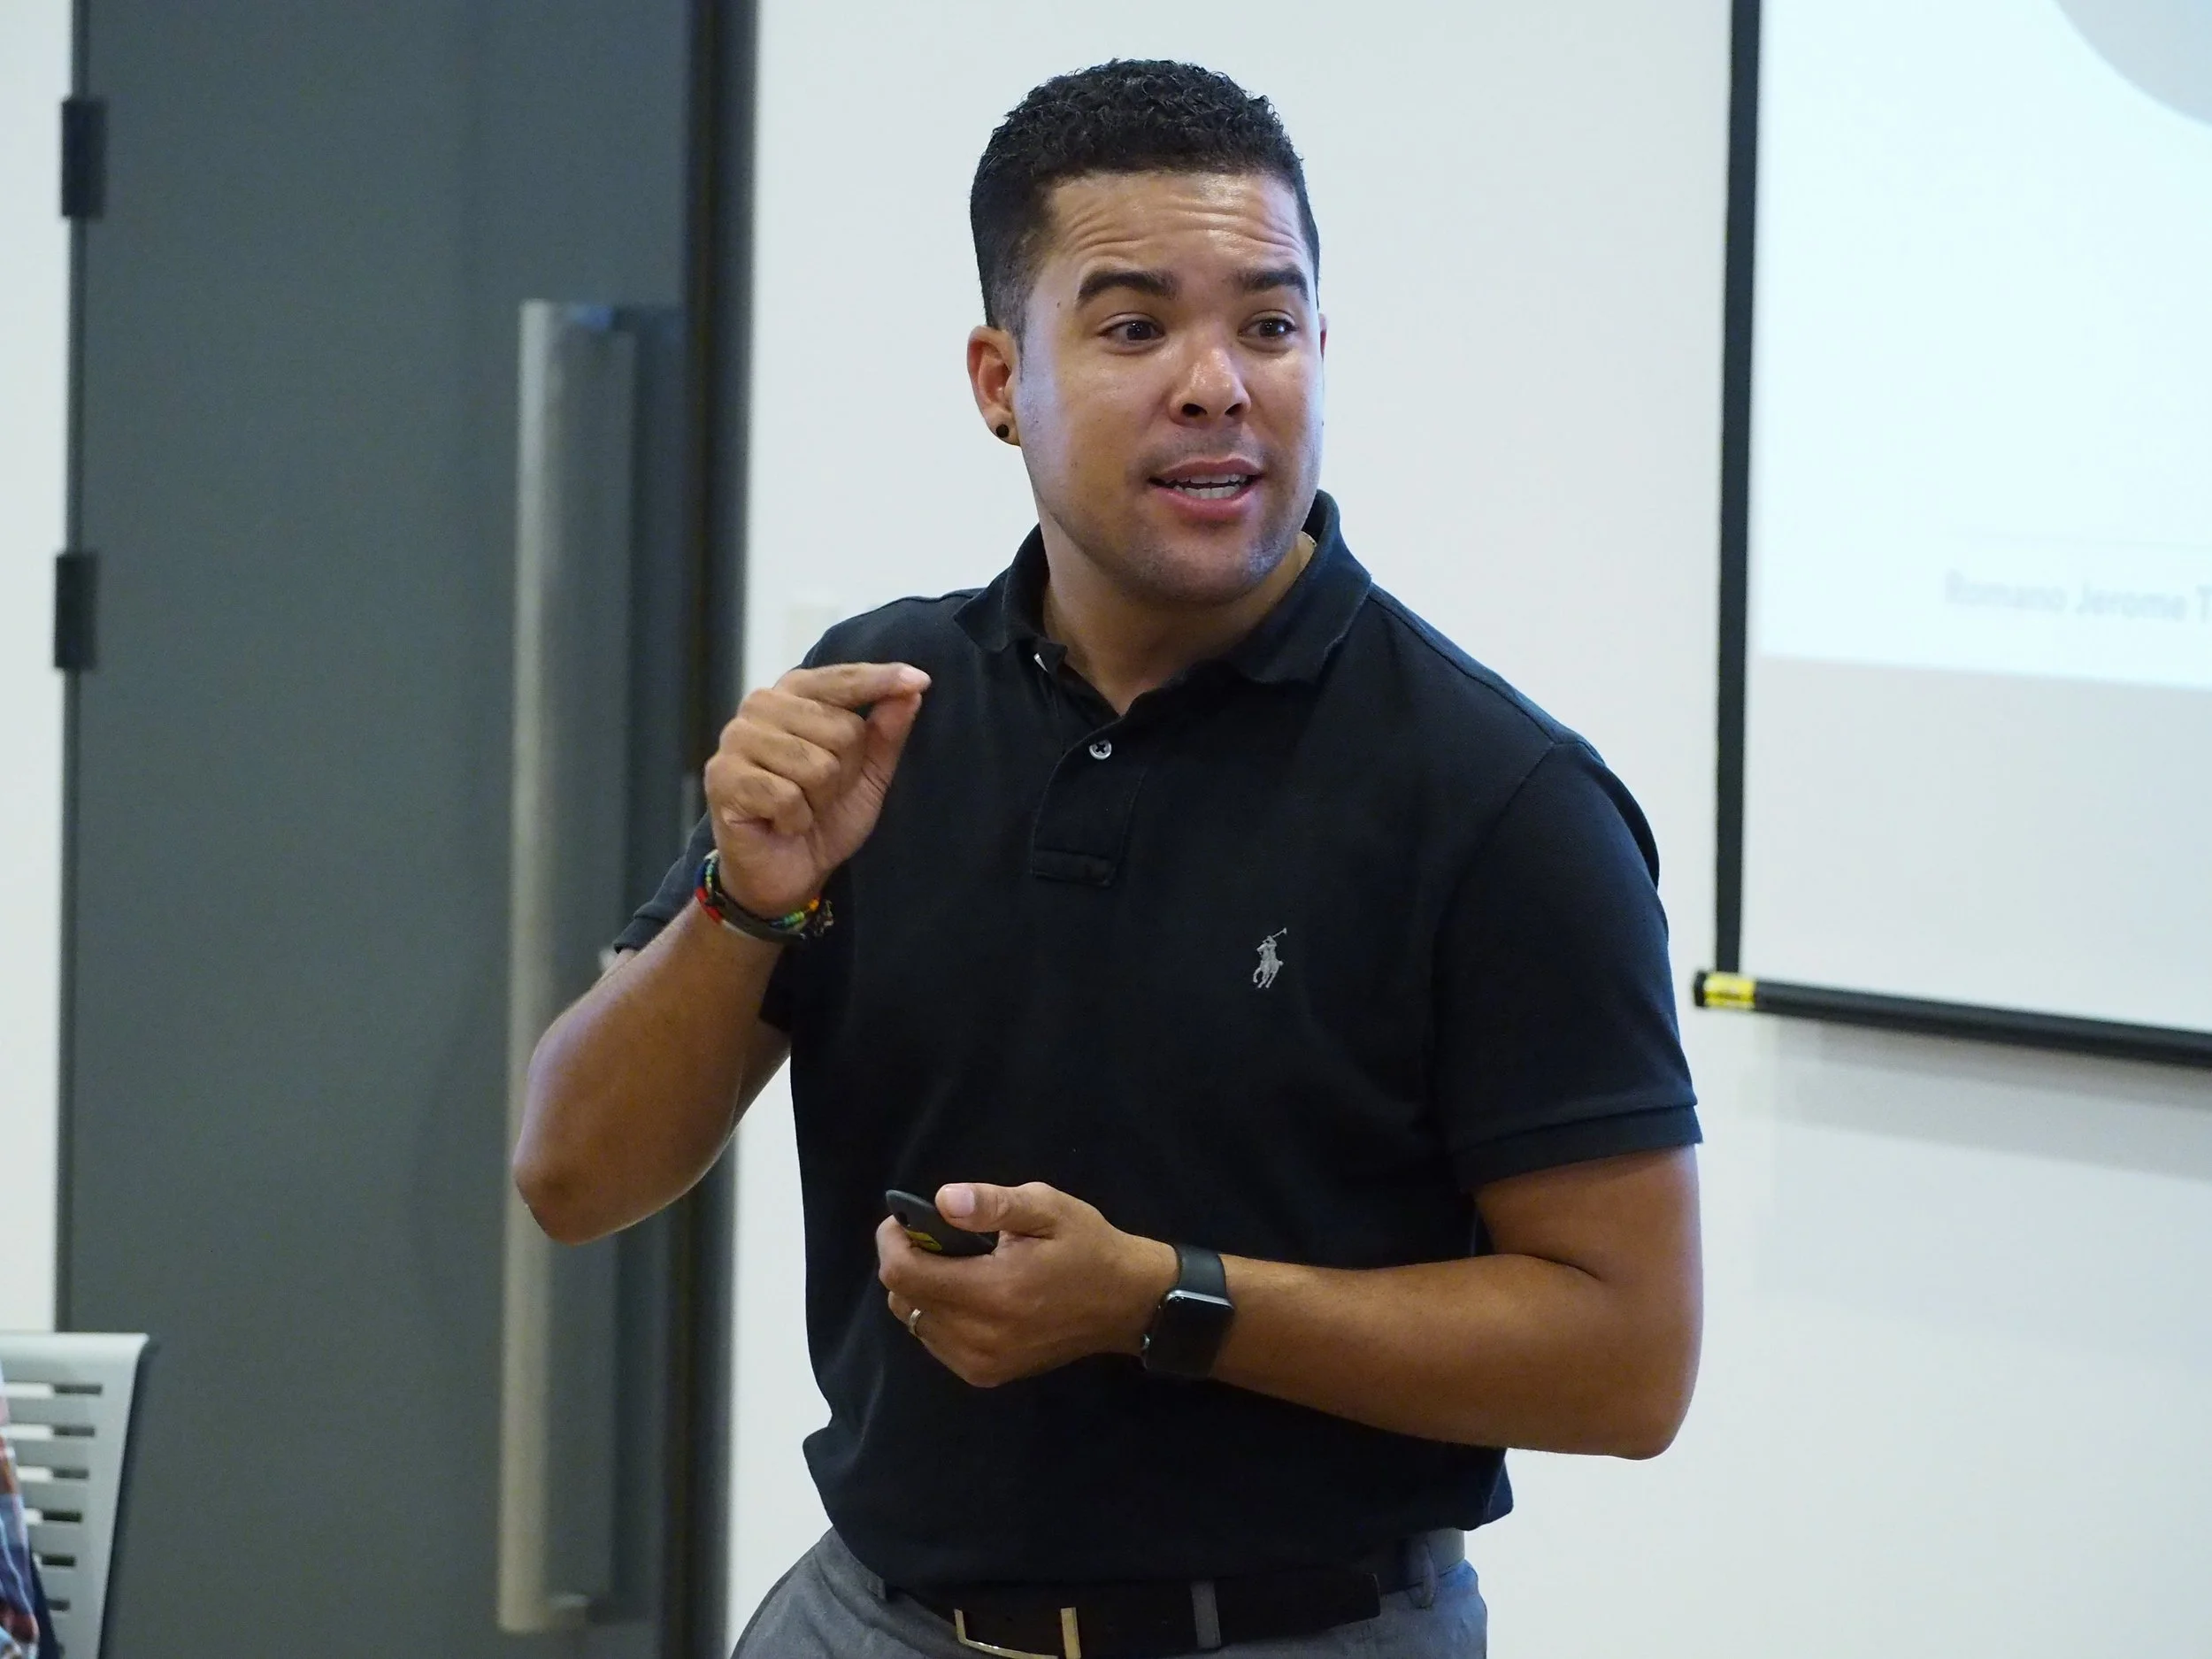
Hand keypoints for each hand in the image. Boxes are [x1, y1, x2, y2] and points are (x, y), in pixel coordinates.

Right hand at [703, 661, 929, 917]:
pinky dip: (796, 820)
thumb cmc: (825, 816)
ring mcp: (736, 740)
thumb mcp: (868, 774)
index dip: (881, 680)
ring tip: (802, 807)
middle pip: (841, 729)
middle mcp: (760, 706)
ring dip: (820, 800)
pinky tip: (781, 823)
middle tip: (822, 794)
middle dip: (845, 773)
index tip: (921, 680)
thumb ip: (886, 731)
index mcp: (794, 694)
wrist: (787, 872)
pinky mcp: (722, 779)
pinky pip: (787, 797)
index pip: (843, 679)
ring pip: (816, 765)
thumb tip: (912, 689)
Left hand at [877, 1182, 1178, 1388]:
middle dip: (905, 1262)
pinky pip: (936, 1342)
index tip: (904, 1220)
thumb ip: (992, 1204)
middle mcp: (980, 1335)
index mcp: (993, 1291)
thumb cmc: (1087, 1247)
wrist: (1126, 1303)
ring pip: (915, 1322)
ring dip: (921, 1290)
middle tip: (935, 1238)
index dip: (892, 1241)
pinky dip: (938, 1314)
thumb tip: (942, 1201)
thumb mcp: (1047, 1209)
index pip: (904, 1274)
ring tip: (955, 1266)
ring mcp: (981, 1362)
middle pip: (901, 1299)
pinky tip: (968, 1294)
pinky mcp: (987, 1375)